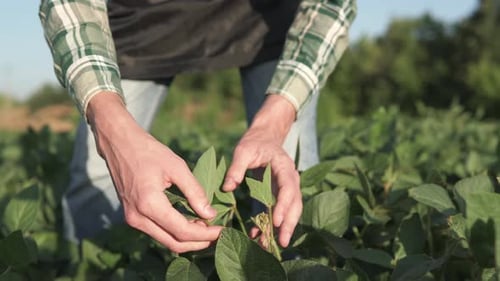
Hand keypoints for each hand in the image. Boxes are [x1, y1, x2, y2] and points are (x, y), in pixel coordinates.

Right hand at [86, 92, 222, 252]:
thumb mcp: (177, 167)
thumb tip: (210, 214)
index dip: (205, 234)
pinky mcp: (132, 217)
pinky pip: (158, 232)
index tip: (223, 230)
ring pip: (166, 241)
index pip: (182, 231)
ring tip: (209, 229)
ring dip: (188, 240)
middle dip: (199, 242)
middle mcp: (138, 218)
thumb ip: (194, 192)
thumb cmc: (149, 151)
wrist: (119, 144)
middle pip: (174, 244)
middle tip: (219, 235)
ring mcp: (133, 220)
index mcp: (149, 204)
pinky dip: (176, 232)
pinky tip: (192, 223)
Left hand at [223, 94, 301, 247]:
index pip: (288, 188)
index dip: (283, 205)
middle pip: (295, 204)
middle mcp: (291, 179)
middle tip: (282, 243)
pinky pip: (278, 211)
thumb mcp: (243, 150)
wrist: (264, 138)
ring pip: (290, 211)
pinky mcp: (279, 194)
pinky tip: (258, 235)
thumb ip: (236, 168)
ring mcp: (287, 188)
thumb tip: (227, 188)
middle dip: (289, 224)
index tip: (276, 221)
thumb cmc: (254, 143)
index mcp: (284, 167)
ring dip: (281, 229)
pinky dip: (270, 224)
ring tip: (269, 246)